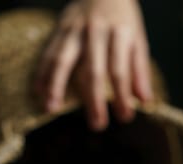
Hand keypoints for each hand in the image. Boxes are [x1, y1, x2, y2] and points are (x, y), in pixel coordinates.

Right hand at [34, 0, 151, 130]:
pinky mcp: (59, 28)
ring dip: (56, 85)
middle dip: (94, 100)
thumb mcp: (138, 39)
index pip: (121, 70)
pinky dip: (41, 71)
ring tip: (51, 109)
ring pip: (63, 60)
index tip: (125, 118)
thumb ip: (140, 70)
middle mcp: (96, 32)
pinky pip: (48, 51)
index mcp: (120, 34)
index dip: (123, 96)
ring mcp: (75, 29)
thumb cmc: (123, 20)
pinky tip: (37, 90)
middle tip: (96, 125)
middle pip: (93, 70)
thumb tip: (144, 101)